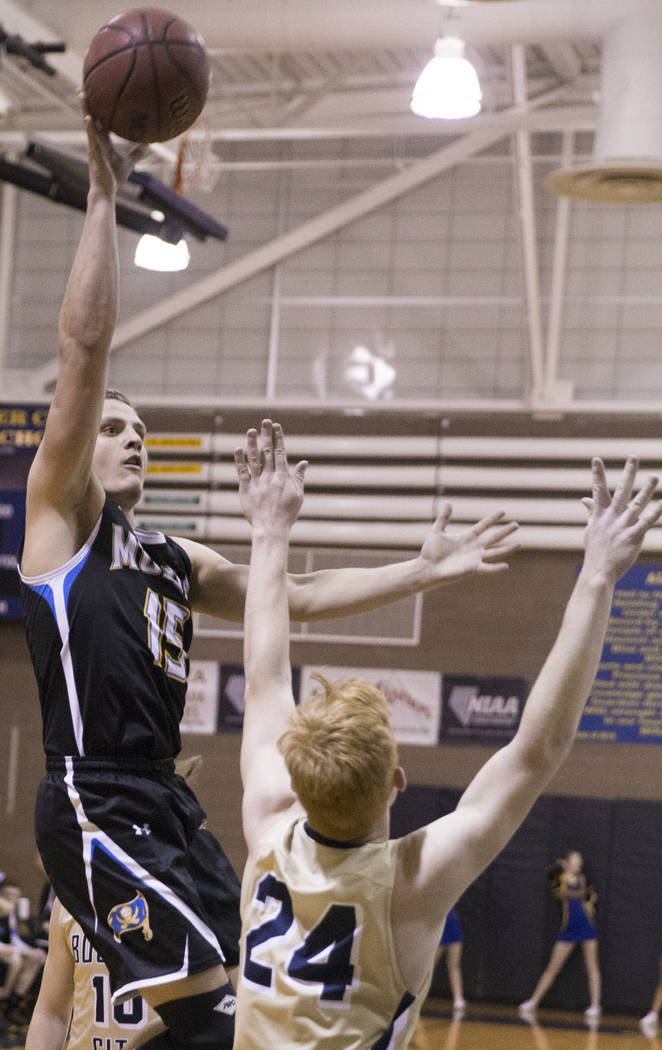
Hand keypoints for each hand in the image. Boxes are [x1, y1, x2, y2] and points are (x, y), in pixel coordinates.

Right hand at [80, 93, 146, 198]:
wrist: (107, 192)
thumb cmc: (115, 177)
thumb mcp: (130, 162)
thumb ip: (138, 152)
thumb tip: (150, 145)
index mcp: (103, 140)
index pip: (101, 119)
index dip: (100, 106)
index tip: (99, 91)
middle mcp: (96, 140)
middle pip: (91, 116)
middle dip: (88, 102)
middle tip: (85, 84)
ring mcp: (94, 145)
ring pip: (88, 124)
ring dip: (85, 109)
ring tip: (82, 94)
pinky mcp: (93, 153)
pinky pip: (91, 138)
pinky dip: (90, 128)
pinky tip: (89, 118)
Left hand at [235, 419, 305, 530]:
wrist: (272, 528)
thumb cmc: (287, 513)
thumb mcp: (298, 495)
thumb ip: (299, 477)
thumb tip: (304, 462)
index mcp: (283, 477)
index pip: (280, 453)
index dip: (278, 438)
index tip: (276, 426)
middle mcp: (270, 477)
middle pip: (268, 452)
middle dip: (267, 435)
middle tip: (265, 421)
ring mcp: (258, 482)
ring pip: (254, 459)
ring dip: (252, 444)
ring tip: (251, 430)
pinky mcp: (246, 490)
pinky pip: (242, 473)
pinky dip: (240, 460)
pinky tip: (238, 449)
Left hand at [418, 504, 519, 582]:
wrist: (427, 567)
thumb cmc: (431, 551)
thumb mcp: (437, 531)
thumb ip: (443, 518)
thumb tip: (447, 502)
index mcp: (467, 537)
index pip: (483, 526)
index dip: (492, 519)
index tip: (503, 512)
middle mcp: (474, 547)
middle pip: (493, 537)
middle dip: (504, 531)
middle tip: (517, 525)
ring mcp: (474, 558)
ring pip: (495, 552)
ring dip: (507, 548)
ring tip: (519, 544)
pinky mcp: (472, 568)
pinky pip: (487, 568)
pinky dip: (496, 568)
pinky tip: (506, 566)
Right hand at [581, 457, 661, 580]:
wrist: (598, 571)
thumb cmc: (595, 550)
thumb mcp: (590, 529)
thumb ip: (590, 511)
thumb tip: (584, 499)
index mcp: (600, 515)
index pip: (598, 490)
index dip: (598, 475)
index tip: (596, 459)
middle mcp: (611, 518)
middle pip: (620, 491)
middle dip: (627, 474)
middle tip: (633, 457)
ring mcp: (622, 527)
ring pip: (636, 504)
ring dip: (646, 490)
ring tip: (654, 476)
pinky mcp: (632, 537)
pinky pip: (646, 523)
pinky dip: (654, 514)